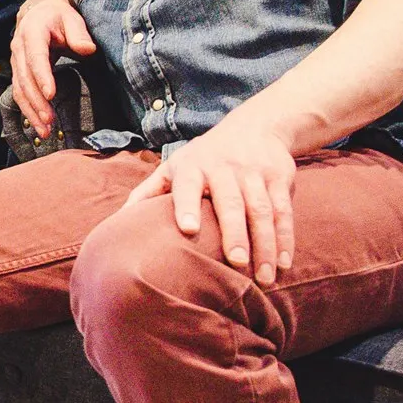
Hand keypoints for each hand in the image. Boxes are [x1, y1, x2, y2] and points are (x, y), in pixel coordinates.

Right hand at [8, 0, 95, 137]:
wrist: (42, 10)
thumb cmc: (60, 14)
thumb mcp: (72, 16)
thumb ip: (79, 32)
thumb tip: (87, 49)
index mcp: (32, 31)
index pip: (35, 57)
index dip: (42, 76)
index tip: (50, 95)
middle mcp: (18, 47)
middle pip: (25, 78)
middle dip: (36, 102)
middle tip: (49, 121)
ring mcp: (16, 61)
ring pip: (19, 90)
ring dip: (31, 111)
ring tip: (44, 130)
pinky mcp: (18, 71)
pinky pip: (20, 93)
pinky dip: (28, 110)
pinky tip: (38, 124)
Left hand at [122, 111, 296, 283]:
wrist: (255, 125)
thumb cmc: (203, 157)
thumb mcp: (175, 166)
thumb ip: (148, 192)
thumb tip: (117, 222)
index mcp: (193, 167)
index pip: (188, 186)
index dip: (187, 206)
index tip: (188, 229)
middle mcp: (224, 168)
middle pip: (231, 202)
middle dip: (234, 232)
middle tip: (236, 263)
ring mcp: (254, 173)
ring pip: (261, 210)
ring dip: (265, 245)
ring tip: (264, 278)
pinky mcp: (279, 178)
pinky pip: (284, 211)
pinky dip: (285, 239)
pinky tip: (284, 264)